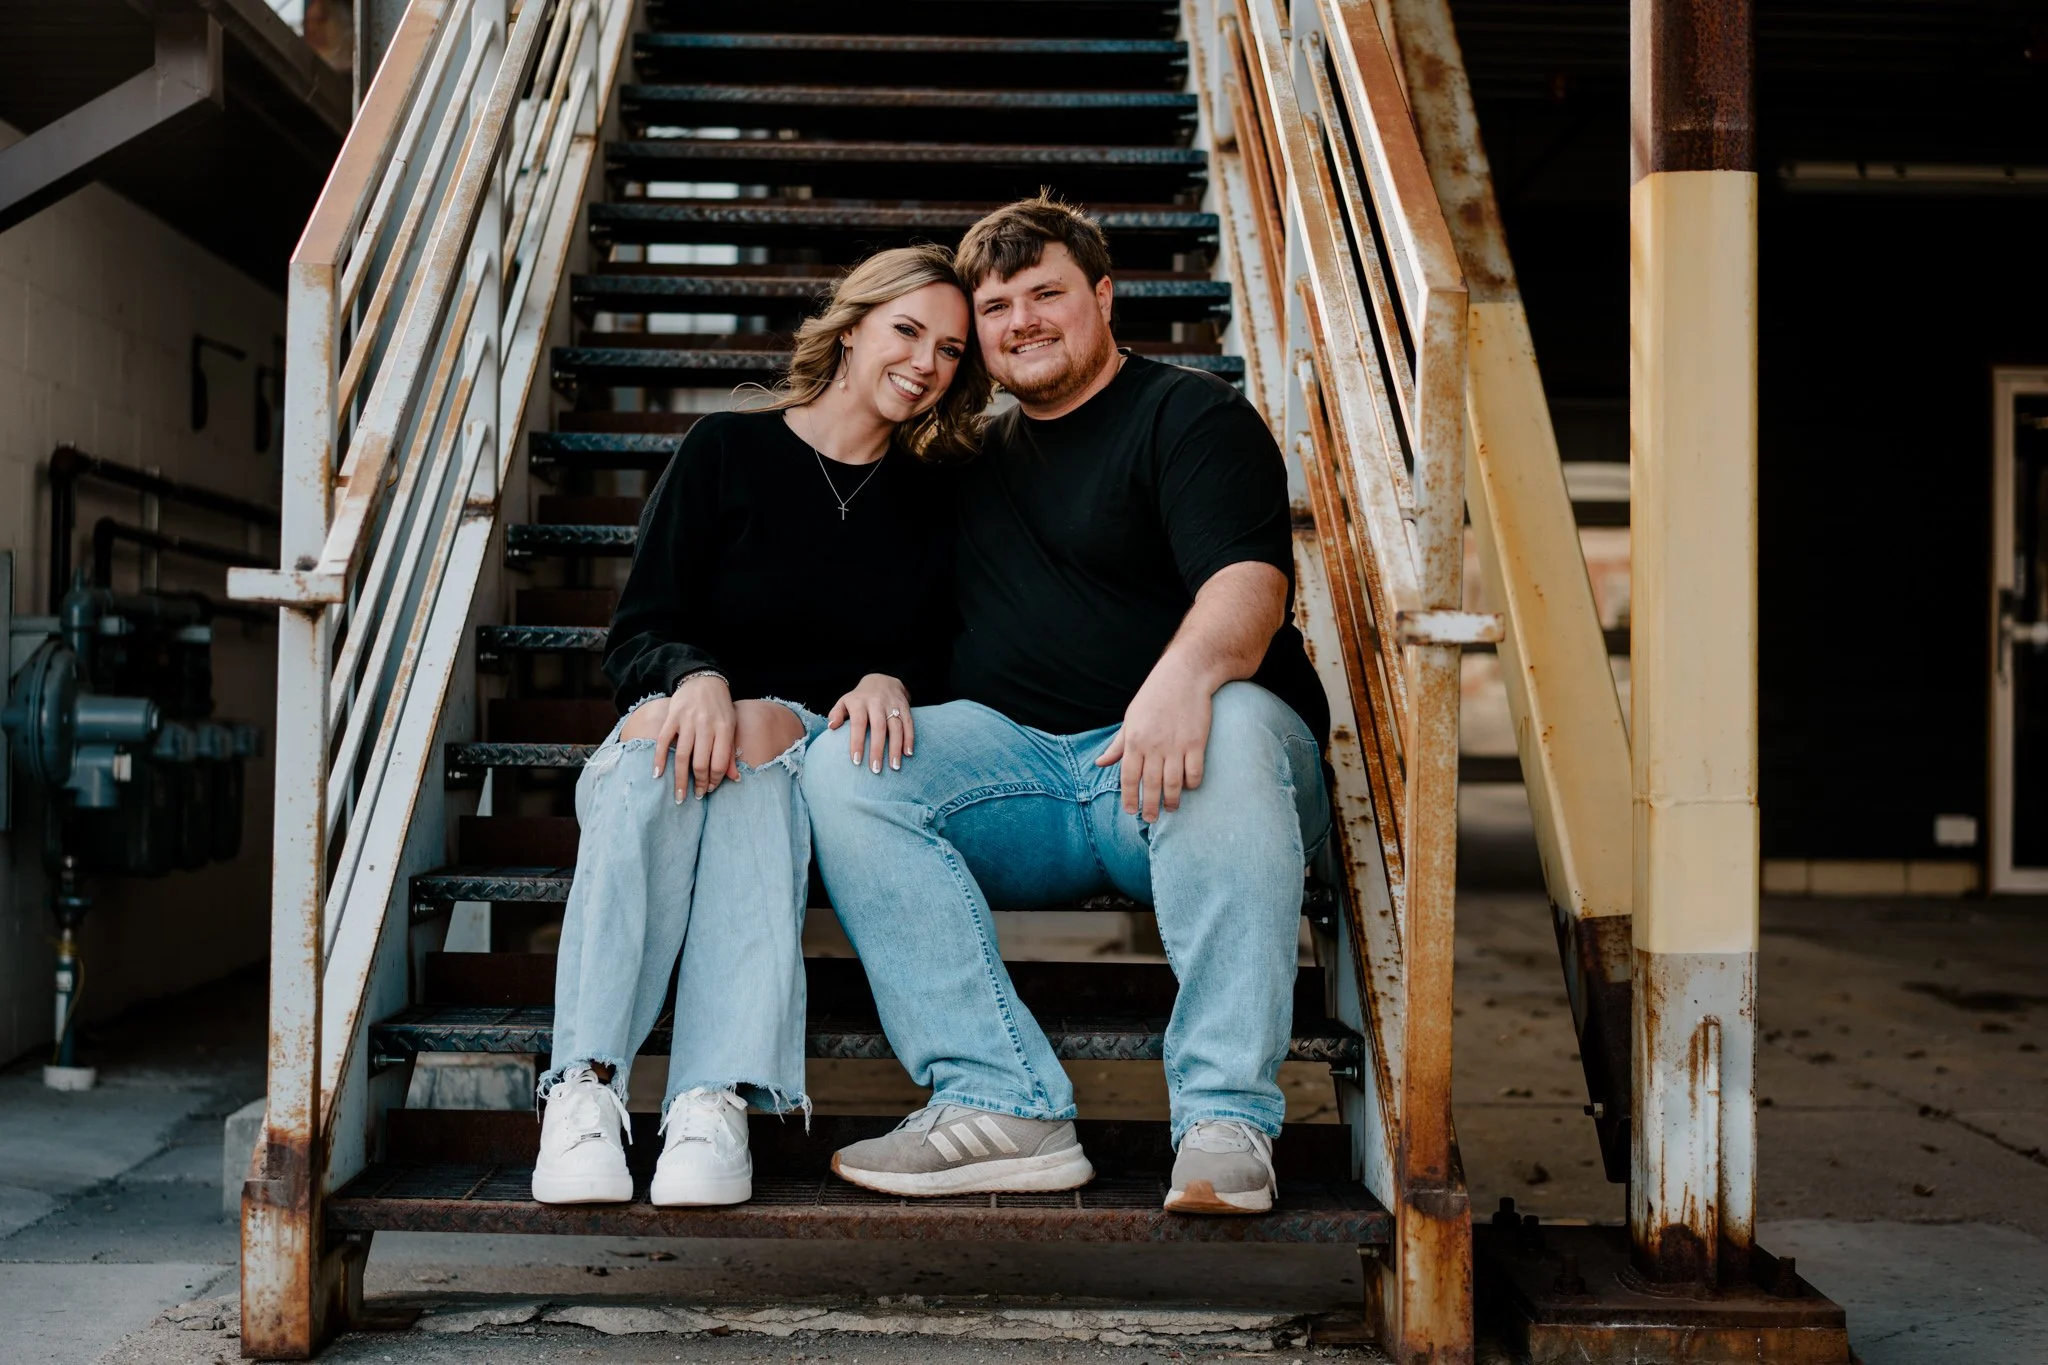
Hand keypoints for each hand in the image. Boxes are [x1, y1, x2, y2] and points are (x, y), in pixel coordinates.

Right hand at [649, 672, 737, 799]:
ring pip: (682, 756)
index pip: (719, 762)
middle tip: (696, 796)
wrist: (703, 680)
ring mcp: (687, 721)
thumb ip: (730, 752)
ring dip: (680, 779)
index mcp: (724, 729)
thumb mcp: (731, 726)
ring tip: (679, 795)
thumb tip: (735, 779)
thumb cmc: (720, 707)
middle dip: (699, 783)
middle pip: (701, 762)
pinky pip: (663, 741)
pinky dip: (659, 759)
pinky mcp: (672, 717)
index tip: (710, 789)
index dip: (715, 779)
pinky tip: (658, 774)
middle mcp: (706, 725)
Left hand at [828, 673, 913, 772]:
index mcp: (859, 702)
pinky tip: (908, 754)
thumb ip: (836, 713)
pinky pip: (909, 723)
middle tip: (876, 769)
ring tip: (894, 767)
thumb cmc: (859, 698)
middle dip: (877, 749)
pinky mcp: (905, 706)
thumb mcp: (844, 701)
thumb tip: (831, 726)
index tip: (856, 761)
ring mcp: (892, 704)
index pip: (858, 723)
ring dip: (896, 748)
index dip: (857, 742)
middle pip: (879, 727)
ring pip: (896, 727)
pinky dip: (909, 739)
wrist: (882, 679)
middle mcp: (877, 702)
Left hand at [1095, 659, 1212, 820]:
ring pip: (1173, 784)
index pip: (1128, 777)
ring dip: (1171, 801)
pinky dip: (1191, 784)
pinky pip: (1194, 773)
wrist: (1185, 675)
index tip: (1130, 812)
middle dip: (1150, 807)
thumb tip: (1100, 764)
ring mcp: (1176, 745)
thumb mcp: (1130, 717)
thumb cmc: (1154, 696)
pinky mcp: (1197, 743)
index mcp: (1134, 740)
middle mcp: (1154, 746)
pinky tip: (1188, 788)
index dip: (1129, 797)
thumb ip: (1118, 744)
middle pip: (1151, 785)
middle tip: (1150, 819)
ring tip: (1170, 808)